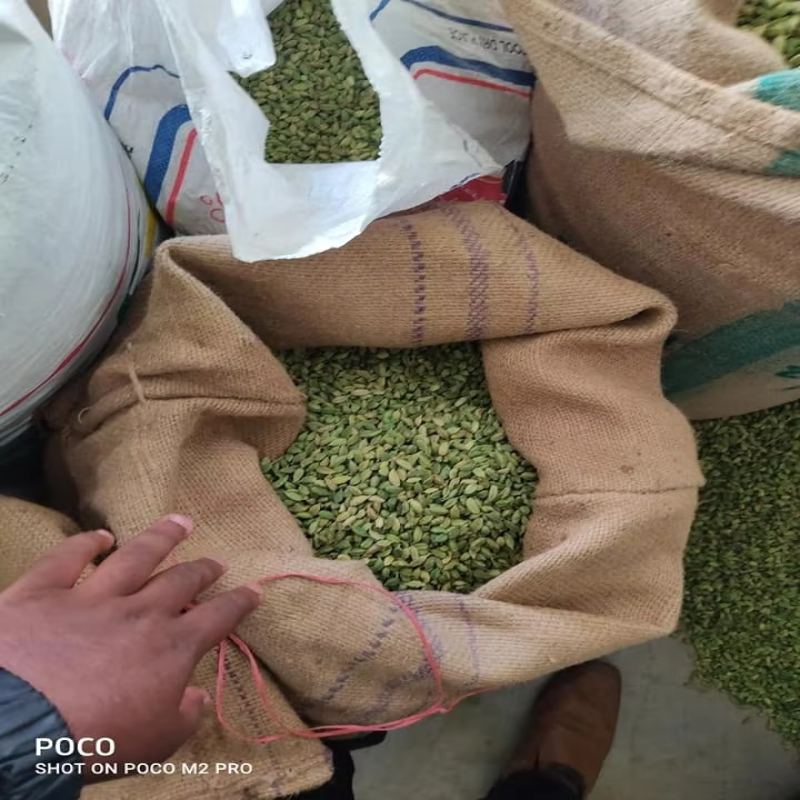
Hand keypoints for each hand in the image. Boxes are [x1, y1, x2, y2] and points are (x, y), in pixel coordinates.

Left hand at [0, 515, 260, 780]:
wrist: (19, 726)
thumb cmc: (96, 740)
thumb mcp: (156, 743)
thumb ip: (184, 716)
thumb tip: (196, 695)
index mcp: (171, 646)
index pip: (218, 618)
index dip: (240, 602)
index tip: (255, 590)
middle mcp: (140, 611)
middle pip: (180, 580)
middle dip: (203, 570)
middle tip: (217, 561)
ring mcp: (92, 596)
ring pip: (135, 556)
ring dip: (160, 538)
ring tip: (179, 523)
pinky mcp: (43, 592)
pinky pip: (68, 558)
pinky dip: (86, 543)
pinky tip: (100, 536)